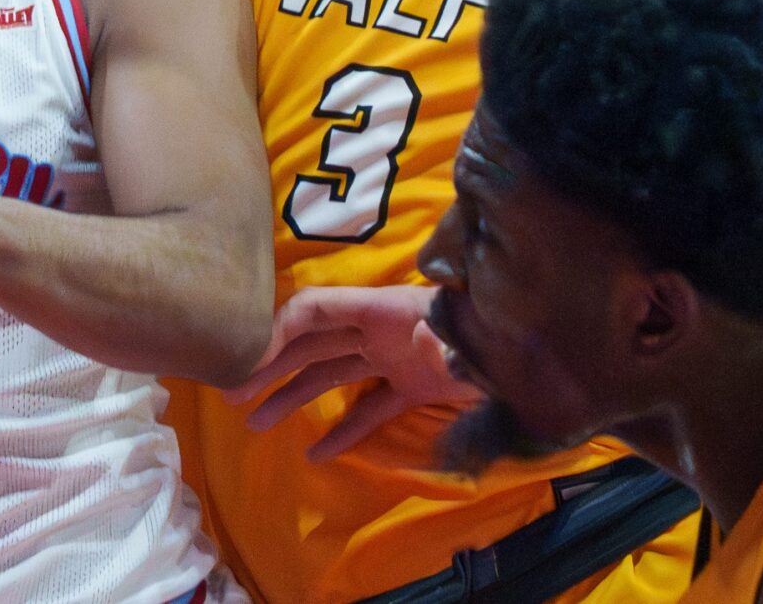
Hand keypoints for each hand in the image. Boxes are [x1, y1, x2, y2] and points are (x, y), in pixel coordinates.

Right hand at [224, 285, 477, 460]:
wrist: (532, 353)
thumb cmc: (491, 337)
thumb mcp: (463, 338)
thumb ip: (441, 344)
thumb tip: (424, 350)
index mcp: (380, 308)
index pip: (314, 310)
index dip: (277, 329)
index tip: (246, 357)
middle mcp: (377, 329)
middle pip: (310, 343)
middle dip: (268, 364)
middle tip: (230, 391)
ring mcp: (393, 357)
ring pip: (330, 375)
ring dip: (292, 396)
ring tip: (255, 423)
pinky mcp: (412, 387)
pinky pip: (369, 409)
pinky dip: (343, 430)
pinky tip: (316, 454)